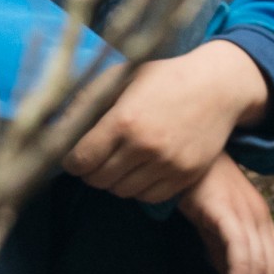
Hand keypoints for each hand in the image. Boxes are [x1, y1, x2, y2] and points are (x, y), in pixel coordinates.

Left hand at [69, 36, 273, 204]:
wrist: (218, 87)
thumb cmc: (165, 77)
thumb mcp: (122, 76)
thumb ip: (87, 99)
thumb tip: (55, 125)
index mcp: (123, 120)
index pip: (79, 161)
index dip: (71, 160)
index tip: (74, 155)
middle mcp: (144, 147)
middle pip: (97, 180)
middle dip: (91, 171)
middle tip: (96, 158)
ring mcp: (167, 164)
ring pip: (121, 191)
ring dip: (115, 180)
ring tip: (121, 161)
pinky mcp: (185, 176)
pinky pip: (148, 197)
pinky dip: (139, 187)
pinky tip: (142, 168)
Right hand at [185, 154, 273, 273]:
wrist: (181, 155)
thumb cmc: (196, 189)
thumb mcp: (215, 227)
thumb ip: (225, 253)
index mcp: (262, 221)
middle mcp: (261, 217)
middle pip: (273, 269)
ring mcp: (246, 212)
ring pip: (258, 264)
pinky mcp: (225, 209)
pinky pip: (239, 246)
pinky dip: (241, 273)